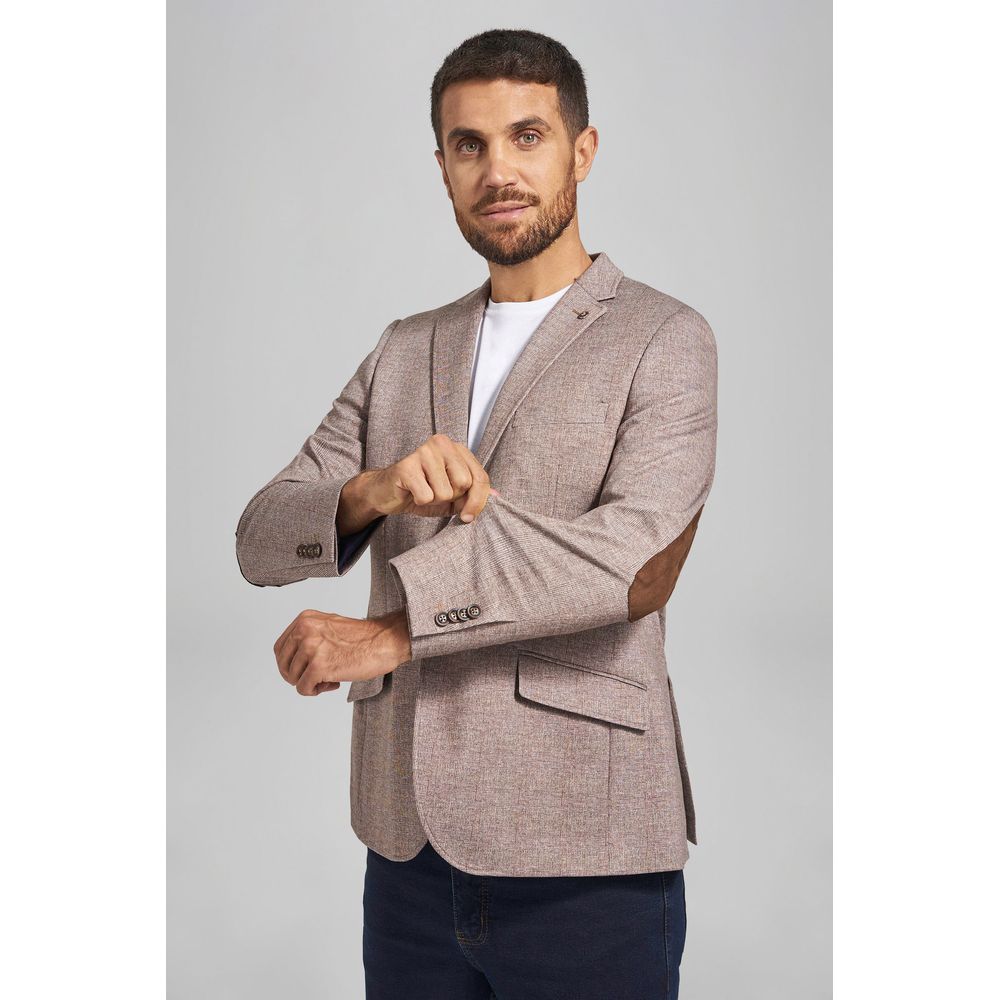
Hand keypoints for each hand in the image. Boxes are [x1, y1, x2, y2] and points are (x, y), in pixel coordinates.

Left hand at [272, 609, 410, 696]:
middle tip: (316, 678)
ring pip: (293, 678)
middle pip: (283, 664)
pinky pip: (303, 688)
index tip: (303, 670)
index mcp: (305, 619)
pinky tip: (333, 684)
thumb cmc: (362, 638)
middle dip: (297, 676)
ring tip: (329, 678)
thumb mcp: (327, 627)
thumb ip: (308, 636)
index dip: (289, 664)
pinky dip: (316, 691)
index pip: (279, 648)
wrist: (385, 642)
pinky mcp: (319, 666)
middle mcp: (304, 630)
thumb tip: (291, 660)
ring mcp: (311, 647)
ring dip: (310, 684)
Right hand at [369, 434, 496, 521]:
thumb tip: (497, 497)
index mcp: (457, 448)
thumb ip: (474, 494)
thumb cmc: (422, 491)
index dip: (478, 501)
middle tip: (436, 493)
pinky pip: (426, 496)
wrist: (387, 493)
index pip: (480, 477)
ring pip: (445, 492)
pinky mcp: (406, 466)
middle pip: (464, 483)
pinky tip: (412, 493)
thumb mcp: (453, 495)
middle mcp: (441, 444)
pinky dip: (420, 501)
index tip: (469, 516)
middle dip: (452, 498)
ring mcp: (423, 452)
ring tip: (423, 491)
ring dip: (434, 500)